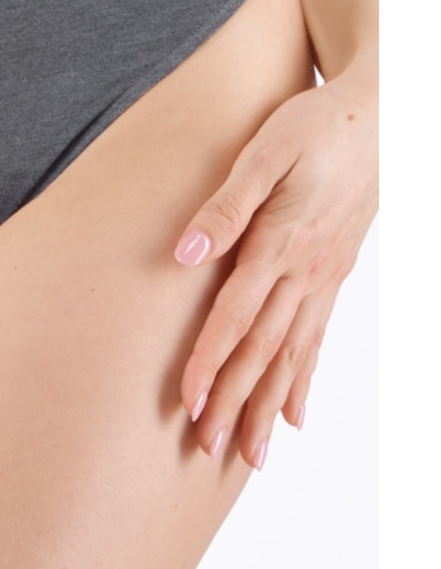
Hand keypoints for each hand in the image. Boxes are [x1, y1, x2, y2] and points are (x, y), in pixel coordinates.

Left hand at [171, 58, 377, 469]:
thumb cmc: (316, 125)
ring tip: (248, 454)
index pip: (236, 317)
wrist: (381, 114)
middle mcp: (304, 272)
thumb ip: (226, 205)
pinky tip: (291, 414)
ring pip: (291, 356)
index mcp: (280, 243)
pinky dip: (301, 380)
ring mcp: (323, 279)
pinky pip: (316, 340)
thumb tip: (186, 251)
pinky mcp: (333, 276)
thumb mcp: (265, 151)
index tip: (186, 404)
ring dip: (265, 406)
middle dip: (234, 403)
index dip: (209, 363)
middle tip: (208, 450)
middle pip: (262, 351)